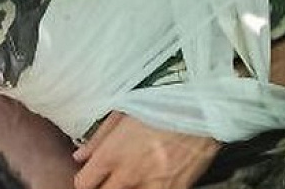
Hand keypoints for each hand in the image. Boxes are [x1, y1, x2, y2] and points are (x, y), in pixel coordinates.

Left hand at [73, 112, 219, 188]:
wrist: (203, 112)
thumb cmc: (162, 105)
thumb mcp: (123, 112)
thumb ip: (98, 138)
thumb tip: (80, 156)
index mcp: (111, 154)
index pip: (83, 184)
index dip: (85, 181)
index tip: (91, 176)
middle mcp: (128, 176)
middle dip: (104, 188)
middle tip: (112, 178)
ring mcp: (151, 187)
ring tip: (134, 178)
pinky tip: (154, 179)